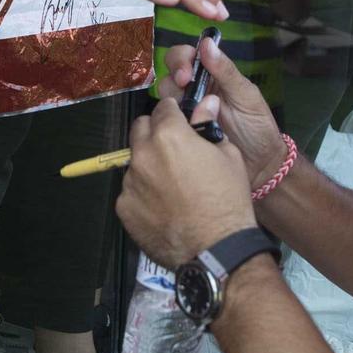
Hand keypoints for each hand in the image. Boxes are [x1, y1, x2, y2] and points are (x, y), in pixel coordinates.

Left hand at [118, 98, 257, 267]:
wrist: (216, 249)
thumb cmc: (229, 199)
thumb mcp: (229, 156)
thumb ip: (208, 126)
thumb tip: (205, 103)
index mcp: (169, 135)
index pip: (163, 108)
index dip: (174, 114)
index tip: (180, 122)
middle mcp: (143, 154)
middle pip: (140, 129)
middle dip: (155, 133)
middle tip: (173, 150)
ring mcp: (130, 182)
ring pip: (135, 162)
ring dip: (149, 166)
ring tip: (171, 187)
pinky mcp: (123, 208)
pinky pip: (131, 192)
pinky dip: (144, 195)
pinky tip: (163, 208)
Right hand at [157, 35, 284, 190]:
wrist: (261, 166)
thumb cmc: (258, 127)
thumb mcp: (246, 96)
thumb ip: (226, 71)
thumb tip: (206, 42)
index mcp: (213, 76)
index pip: (189, 56)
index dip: (182, 59)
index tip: (188, 72)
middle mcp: (196, 91)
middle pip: (172, 73)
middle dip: (174, 75)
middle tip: (183, 86)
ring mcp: (187, 113)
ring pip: (166, 97)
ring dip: (171, 99)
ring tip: (186, 111)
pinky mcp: (182, 133)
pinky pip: (167, 123)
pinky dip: (168, 122)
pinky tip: (179, 127)